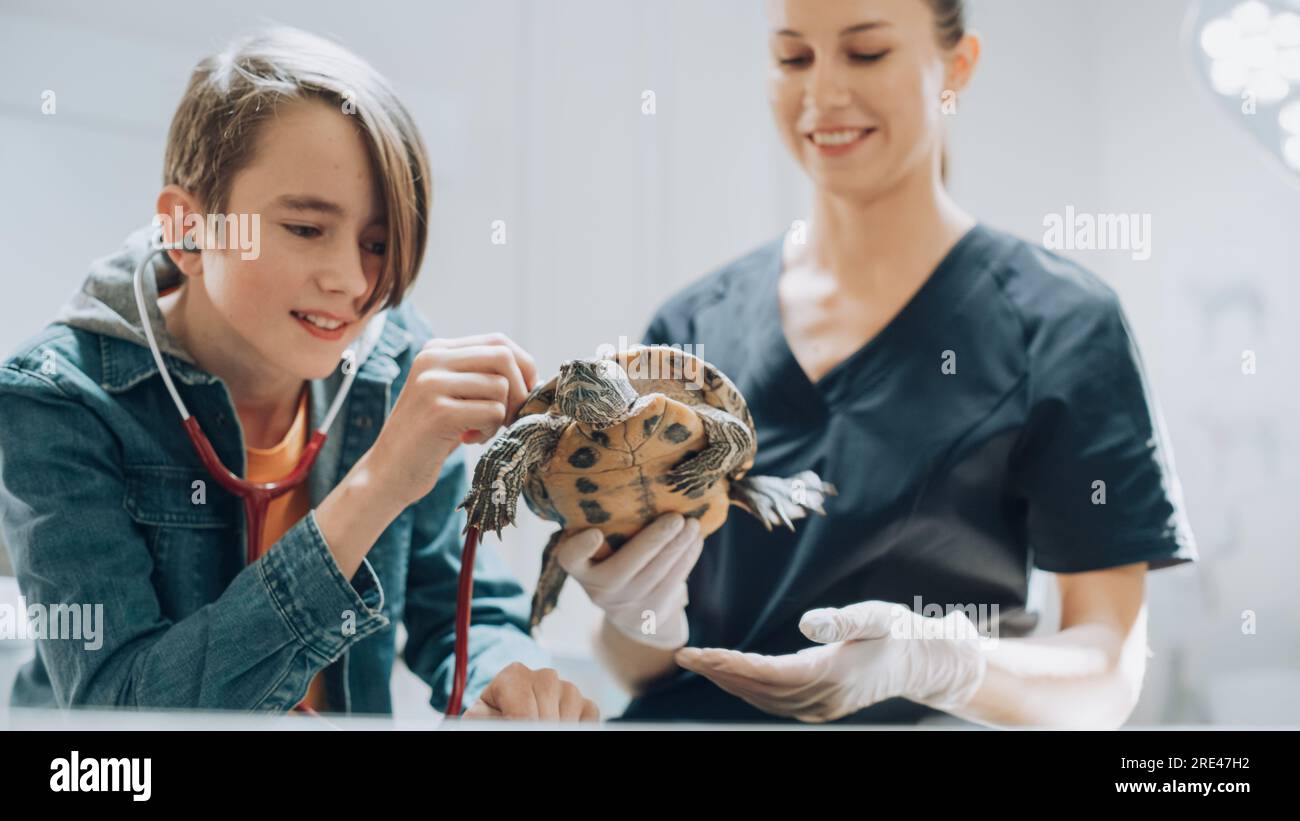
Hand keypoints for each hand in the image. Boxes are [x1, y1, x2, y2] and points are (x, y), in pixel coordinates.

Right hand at [369, 333, 537, 507]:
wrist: (389, 471)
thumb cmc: (430, 435)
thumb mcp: (452, 394)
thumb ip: (480, 375)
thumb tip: (533, 373)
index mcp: (436, 349)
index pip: (498, 341)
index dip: (523, 367)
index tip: (525, 394)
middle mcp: (432, 359)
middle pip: (503, 357)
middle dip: (519, 390)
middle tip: (509, 417)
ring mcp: (433, 383)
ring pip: (500, 387)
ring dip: (500, 416)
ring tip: (478, 430)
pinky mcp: (439, 411)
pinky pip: (492, 412)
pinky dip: (490, 430)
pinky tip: (468, 439)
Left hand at [462, 663, 599, 720]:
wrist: (506, 713)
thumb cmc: (494, 716)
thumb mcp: (481, 716)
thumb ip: (487, 717)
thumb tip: (516, 719)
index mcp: (514, 675)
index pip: (524, 714)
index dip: (521, 728)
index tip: (518, 728)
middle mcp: (544, 676)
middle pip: (547, 718)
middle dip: (537, 729)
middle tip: (528, 729)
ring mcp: (567, 688)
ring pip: (568, 719)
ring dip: (556, 728)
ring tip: (538, 727)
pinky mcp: (585, 702)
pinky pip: (590, 719)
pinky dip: (577, 727)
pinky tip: (559, 727)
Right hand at [556, 513, 702, 649]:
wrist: (630, 613)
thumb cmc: (614, 562)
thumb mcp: (599, 549)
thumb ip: (605, 526)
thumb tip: (627, 483)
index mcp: (579, 568)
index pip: (570, 558)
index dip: (580, 548)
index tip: (595, 533)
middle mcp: (597, 590)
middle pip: (625, 567)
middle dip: (654, 541)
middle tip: (676, 518)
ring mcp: (624, 607)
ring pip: (655, 575)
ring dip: (678, 548)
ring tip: (692, 525)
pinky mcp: (650, 615)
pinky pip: (671, 585)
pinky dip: (686, 561)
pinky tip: (695, 543)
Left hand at [673, 600, 989, 722]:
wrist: (922, 661)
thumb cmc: (896, 631)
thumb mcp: (875, 616)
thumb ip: (842, 620)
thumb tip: (808, 623)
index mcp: (828, 674)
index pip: (765, 673)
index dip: (728, 664)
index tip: (697, 653)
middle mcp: (820, 698)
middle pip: (756, 689)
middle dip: (717, 673)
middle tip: (682, 656)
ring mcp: (819, 706)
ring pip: (762, 698)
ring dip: (728, 682)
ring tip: (699, 663)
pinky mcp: (819, 705)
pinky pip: (774, 701)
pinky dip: (748, 688)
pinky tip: (732, 674)